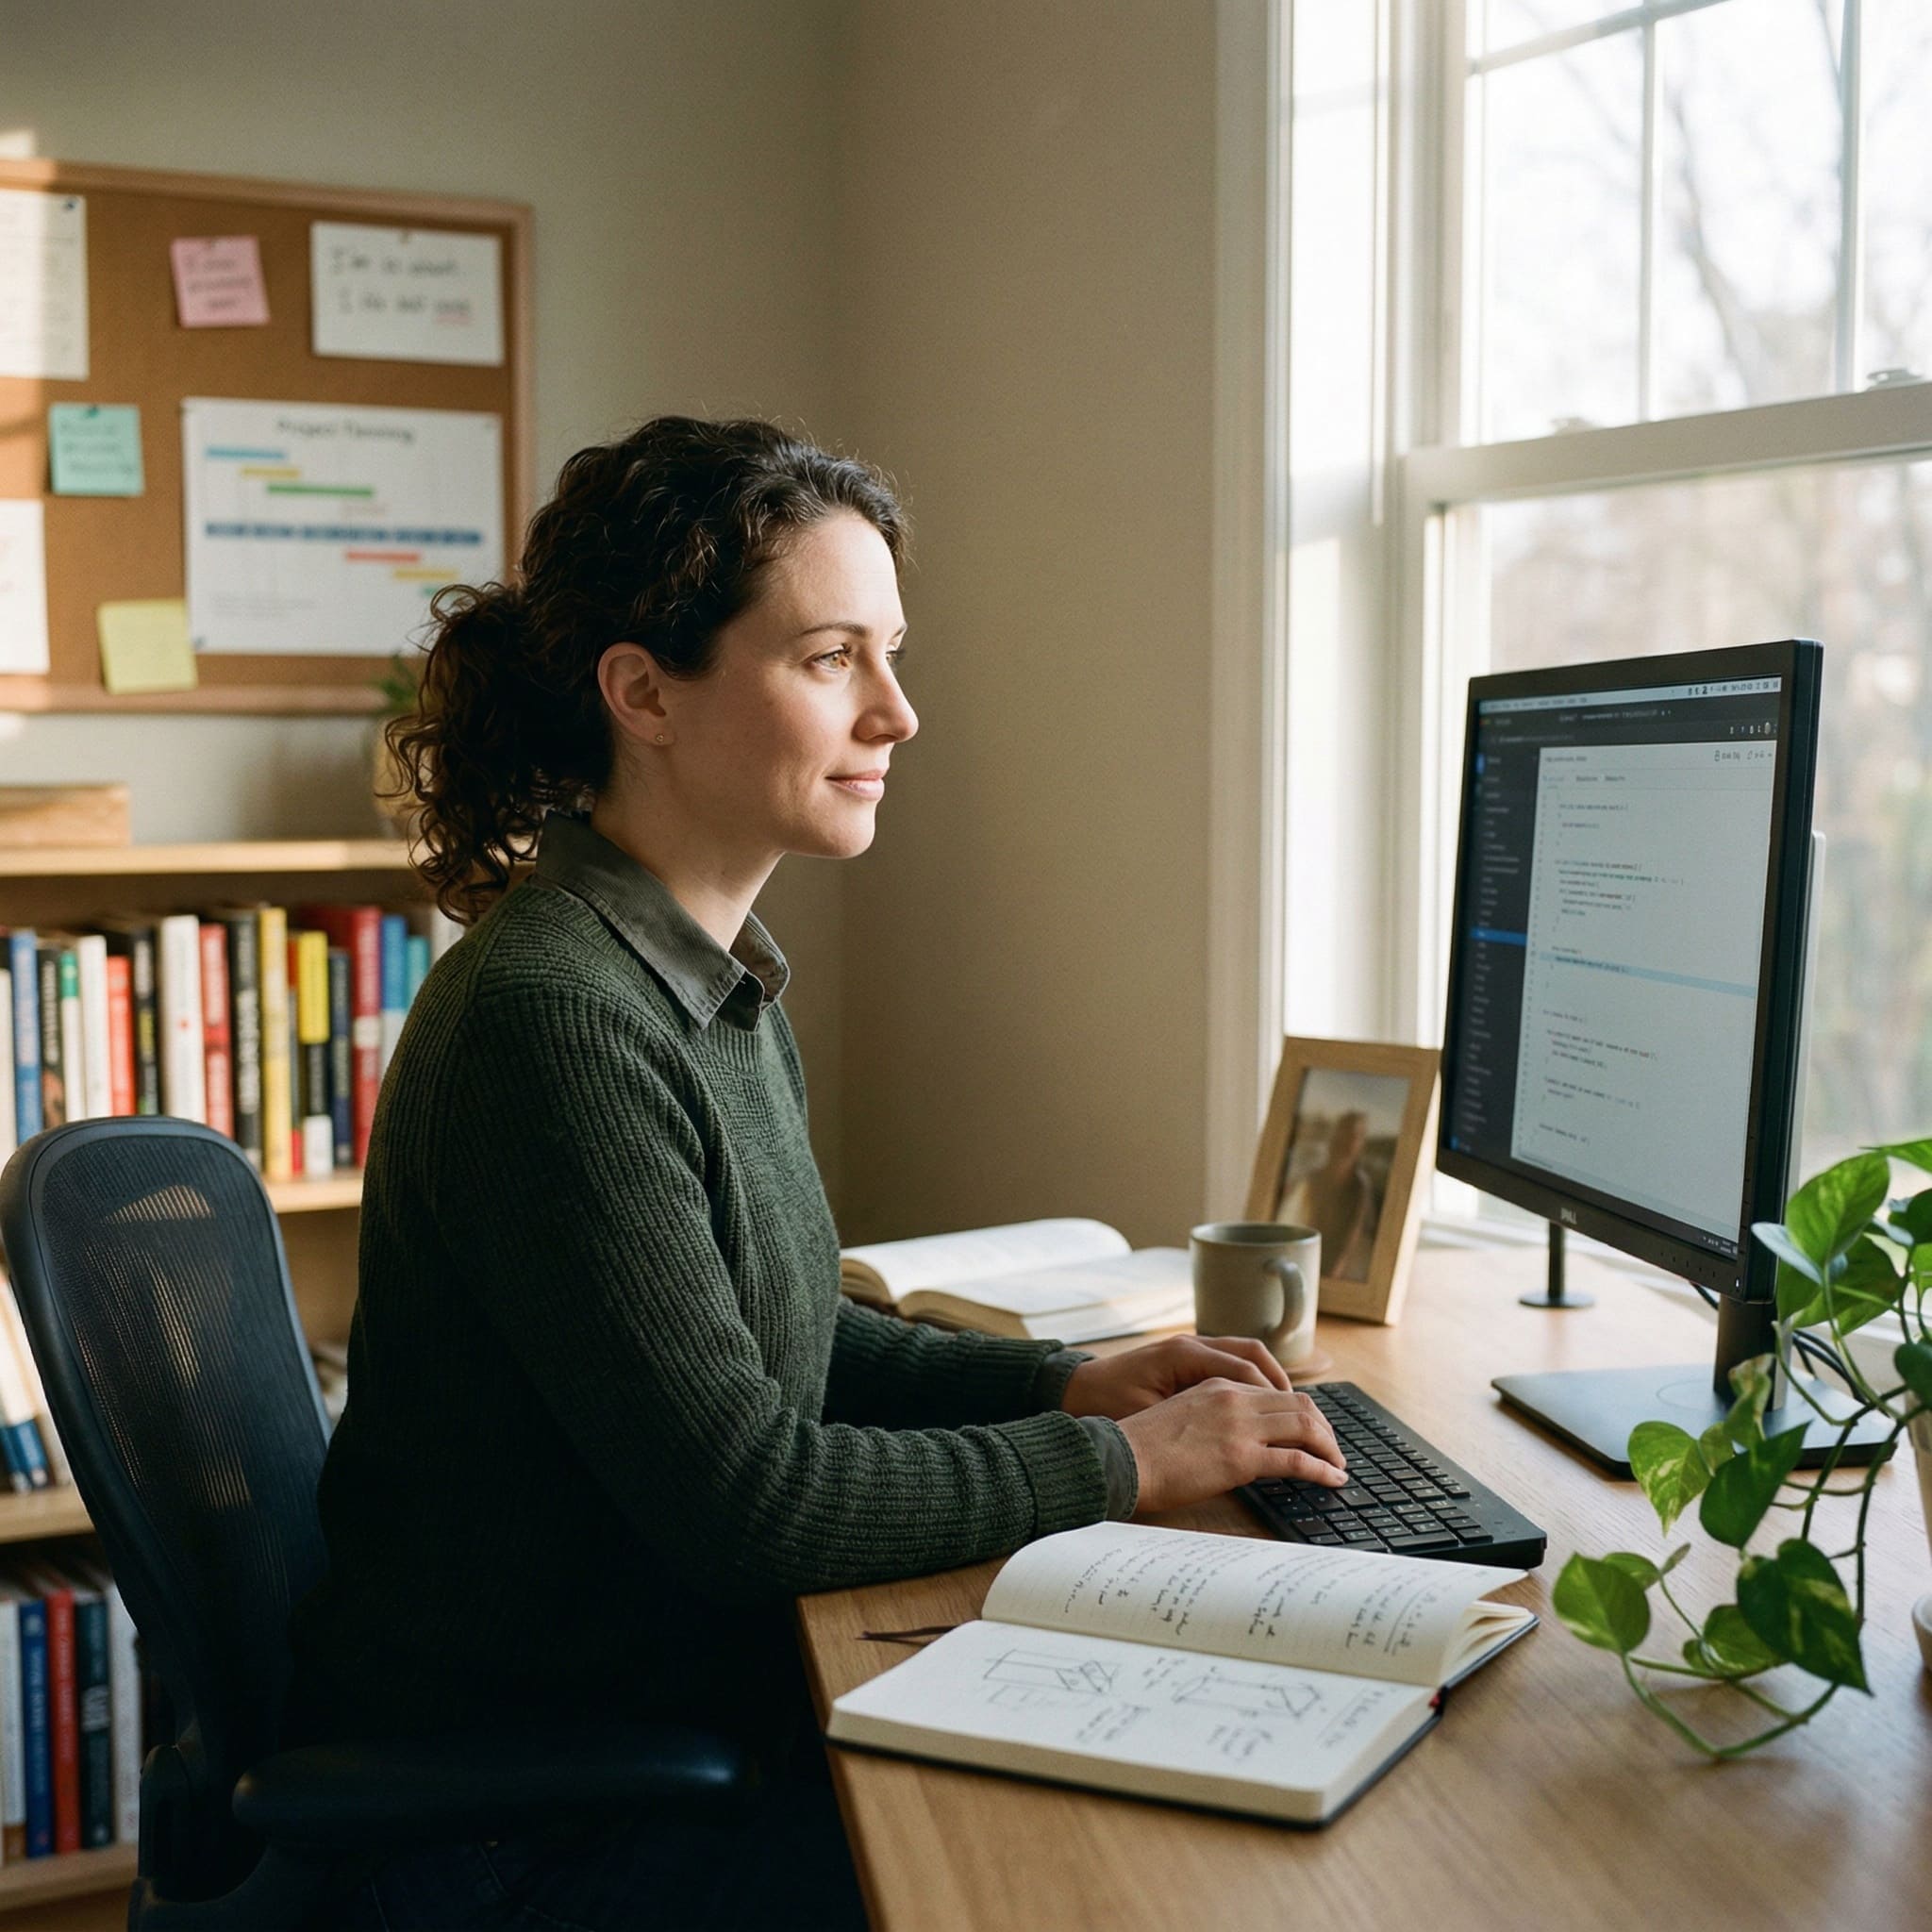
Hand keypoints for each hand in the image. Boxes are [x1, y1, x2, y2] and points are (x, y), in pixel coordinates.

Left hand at [1060, 1335, 1294, 1421]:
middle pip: (1255, 1356)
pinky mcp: (1187, 1360)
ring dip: (1275, 1383)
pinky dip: (1255, 1381)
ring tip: (1299, 1415)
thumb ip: (1200, 1427)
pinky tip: (1265, 1408)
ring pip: (1248, 1356)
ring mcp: (1190, 1350)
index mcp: (1184, 1356)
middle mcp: (1191, 1346)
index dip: (1278, 1400)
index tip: (1303, 1430)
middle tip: (1315, 1425)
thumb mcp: (1154, 1422)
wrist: (1076, 1394)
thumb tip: (1245, 1441)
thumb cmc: (1108, 1409)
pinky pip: (1232, 1362)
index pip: (1247, 1370)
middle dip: (1288, 1391)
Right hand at [1115, 1381, 1346, 1515]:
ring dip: (1329, 1447)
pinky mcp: (1241, 1457)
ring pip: (1306, 1425)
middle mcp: (1233, 1398)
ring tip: (1337, 1466)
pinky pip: (1298, 1460)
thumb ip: (1213, 1420)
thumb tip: (1235, 1443)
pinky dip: (1323, 1470)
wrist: (1120, 1458)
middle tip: (1333, 1450)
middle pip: (1300, 1403)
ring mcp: (1239, 1425)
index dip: (1302, 1413)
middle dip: (1324, 1428)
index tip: (1312, 1432)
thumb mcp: (1182, 1417)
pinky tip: (1332, 1480)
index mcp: (1218, 1385)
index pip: (1275, 1393)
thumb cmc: (1141, 1447)